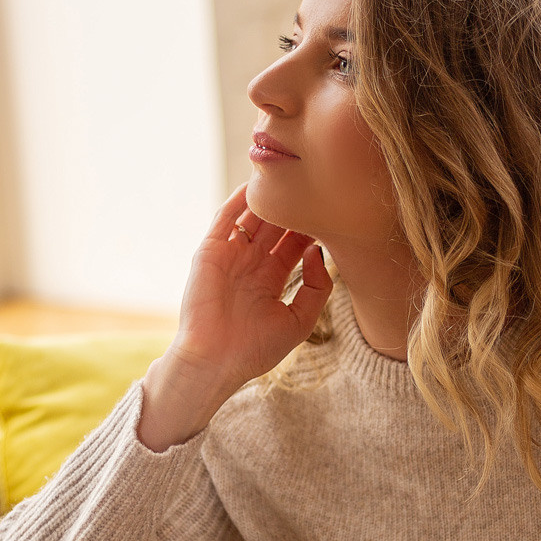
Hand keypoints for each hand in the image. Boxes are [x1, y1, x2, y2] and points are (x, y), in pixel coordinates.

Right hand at [170, 179, 332, 389]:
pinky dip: (238, 200)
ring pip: (252, 219)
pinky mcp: (210, 252)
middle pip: (275, 227)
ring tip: (287, 179)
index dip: (310, 228)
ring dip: (268, 200)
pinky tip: (255, 185)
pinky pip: (224, 219)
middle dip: (292, 210)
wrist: (214, 361)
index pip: (293, 244)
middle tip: (313, 189)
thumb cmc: (255, 349)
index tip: (330, 211)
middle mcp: (251, 264)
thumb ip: (317, 288)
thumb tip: (318, 251)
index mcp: (271, 280)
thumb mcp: (299, 321)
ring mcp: (230, 256)